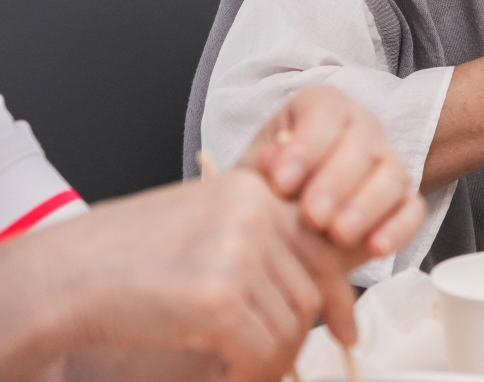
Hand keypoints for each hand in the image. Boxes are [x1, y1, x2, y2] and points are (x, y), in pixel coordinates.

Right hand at [1, 171, 364, 380]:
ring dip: (271, 360)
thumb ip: (264, 248)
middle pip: (311, 291)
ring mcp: (240, 252)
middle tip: (267, 365)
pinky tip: (223, 377)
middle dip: (295, 338)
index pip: (323, 246)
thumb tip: (324, 300)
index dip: (339, 296)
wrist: (67, 277)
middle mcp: (256, 212)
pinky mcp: (219, 297)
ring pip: (292, 326)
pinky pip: (263, 352)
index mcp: (256, 190)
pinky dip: (249, 375)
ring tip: (238, 370)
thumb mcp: (209, 230)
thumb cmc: (132, 259)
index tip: (345, 332)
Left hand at [241, 85, 425, 258]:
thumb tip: (270, 160)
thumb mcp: (250, 173)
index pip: (325, 113)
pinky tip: (375, 249)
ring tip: (338, 236)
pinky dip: (398, 229)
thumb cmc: (263, 188)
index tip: (281, 183)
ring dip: (366, 206)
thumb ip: (258, 167)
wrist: (276, 223)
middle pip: (362, 144)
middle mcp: (362, 127)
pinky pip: (412, 210)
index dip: (306, 147)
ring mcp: (388, 163)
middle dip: (335, 182)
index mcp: (322, 107)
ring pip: (391, 175)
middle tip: (310, 216)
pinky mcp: (403, 200)